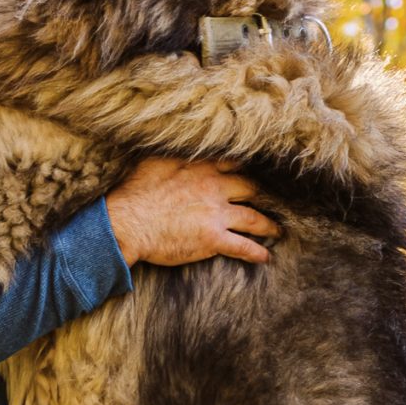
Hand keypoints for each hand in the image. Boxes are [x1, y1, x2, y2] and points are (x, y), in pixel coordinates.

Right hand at [105, 157, 276, 269]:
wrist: (128, 221)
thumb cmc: (135, 191)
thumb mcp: (154, 161)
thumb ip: (173, 155)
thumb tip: (175, 147)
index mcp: (201, 167)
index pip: (233, 164)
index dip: (243, 170)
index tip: (249, 174)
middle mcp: (214, 187)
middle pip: (249, 188)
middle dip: (261, 195)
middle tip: (270, 201)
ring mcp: (216, 214)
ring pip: (253, 218)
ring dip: (268, 225)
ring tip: (277, 230)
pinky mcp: (213, 239)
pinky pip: (243, 246)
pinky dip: (257, 252)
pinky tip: (266, 257)